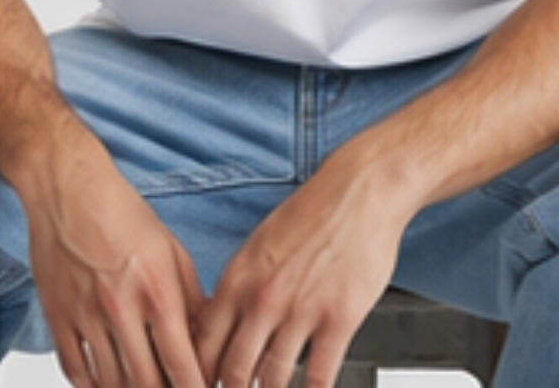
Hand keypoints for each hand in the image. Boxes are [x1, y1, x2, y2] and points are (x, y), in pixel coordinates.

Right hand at [24, 145, 207, 387]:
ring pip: (109, 384)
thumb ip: (190, 295)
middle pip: (145, 384)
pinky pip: (74, 371)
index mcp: (156, 288)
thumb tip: (205, 337)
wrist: (67, 188)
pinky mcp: (57, 316)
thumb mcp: (170, 248)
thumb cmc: (122, 212)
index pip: (181, 362)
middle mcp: (121, 307)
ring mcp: (86, 315)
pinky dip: (92, 387)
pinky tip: (106, 385)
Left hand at [194, 148, 407, 387]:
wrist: (360, 190)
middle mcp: (264, 297)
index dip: (197, 372)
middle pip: (233, 368)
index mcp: (239, 276)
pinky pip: (318, 375)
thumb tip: (221, 323)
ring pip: (272, 377)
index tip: (200, 384)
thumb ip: (240, 285)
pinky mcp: (338, 319)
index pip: (203, 341)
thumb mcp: (261, 243)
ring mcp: (300, 310)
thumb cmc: (313, 211)